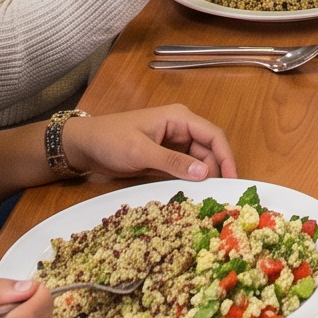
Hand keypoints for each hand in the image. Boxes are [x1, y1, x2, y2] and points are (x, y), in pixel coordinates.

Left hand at [59, 103, 237, 181]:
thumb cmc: (110, 140)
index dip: (227, 157)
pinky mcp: (165, 157)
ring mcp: (173, 144)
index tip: (234, 180)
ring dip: (204, 177)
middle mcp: (181, 129)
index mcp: (179, 118)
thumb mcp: (140, 151)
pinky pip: (185, 168)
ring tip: (210, 198)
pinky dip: (191, 180)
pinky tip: (195, 194)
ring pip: (199, 161)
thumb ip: (172, 162)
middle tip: (222, 196)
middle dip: (217, 170)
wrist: (84, 145)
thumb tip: (205, 173)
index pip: (214, 135)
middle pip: (209, 150)